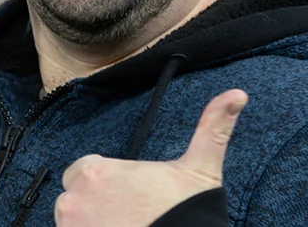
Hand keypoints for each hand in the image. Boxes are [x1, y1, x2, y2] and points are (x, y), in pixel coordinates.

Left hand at [53, 89, 247, 225]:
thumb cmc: (188, 212)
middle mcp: (74, 198)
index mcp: (95, 171)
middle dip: (95, 204)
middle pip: (75, 197)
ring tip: (123, 225)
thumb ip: (212, 128)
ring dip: (89, 223)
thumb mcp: (200, 169)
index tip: (129, 196)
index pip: (85, 171)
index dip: (107, 182)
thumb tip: (238, 94)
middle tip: (127, 215)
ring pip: (71, 220)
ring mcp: (70, 225)